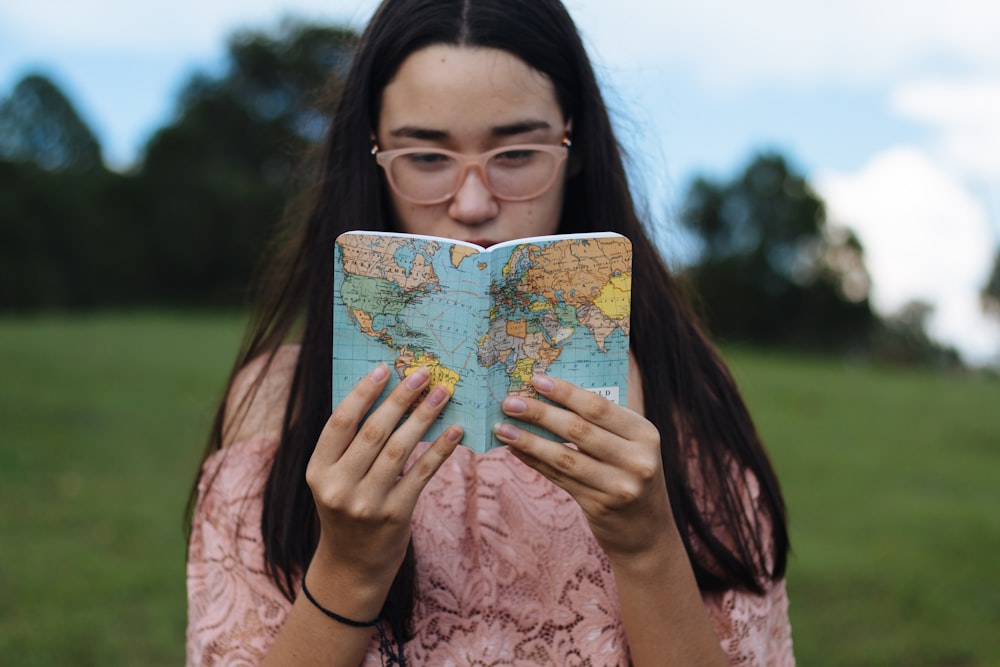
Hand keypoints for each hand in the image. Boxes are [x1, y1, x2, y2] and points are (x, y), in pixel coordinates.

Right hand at [304, 363, 461, 615]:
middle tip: (423, 374)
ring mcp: (367, 503)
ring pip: (400, 449)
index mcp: (317, 471)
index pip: (340, 423)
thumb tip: (382, 392)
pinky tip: (455, 431)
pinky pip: (422, 473)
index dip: (362, 393)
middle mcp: (338, 487)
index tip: (384, 368)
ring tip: (443, 394)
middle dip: (400, 399)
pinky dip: (440, 449)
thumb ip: (349, 444)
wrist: (353, 565)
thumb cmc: (347, 509)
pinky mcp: (396, 515)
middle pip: (373, 432)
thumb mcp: (334, 479)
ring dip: (424, 417)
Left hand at [492, 375, 672, 559]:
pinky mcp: (599, 506)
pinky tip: (515, 449)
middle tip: (510, 402)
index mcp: (645, 434)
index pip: (599, 407)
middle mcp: (636, 461)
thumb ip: (600, 423)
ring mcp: (618, 487)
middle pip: (578, 430)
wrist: (647, 531)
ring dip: (529, 440)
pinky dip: (534, 461)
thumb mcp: (630, 444)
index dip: (565, 393)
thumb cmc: (631, 471)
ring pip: (564, 457)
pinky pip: (559, 478)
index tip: (536, 380)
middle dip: (540, 413)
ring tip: (502, 427)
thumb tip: (546, 395)